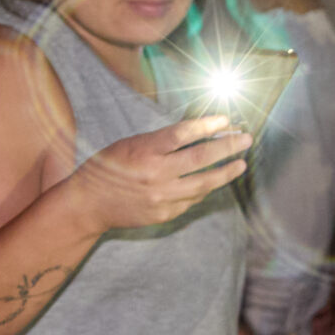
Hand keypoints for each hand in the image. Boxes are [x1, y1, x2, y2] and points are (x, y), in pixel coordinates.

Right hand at [68, 116, 248, 231]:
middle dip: (227, 148)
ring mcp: (161, 198)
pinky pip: (192, 200)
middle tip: (245, 139)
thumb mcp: (131, 144)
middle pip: (200, 159)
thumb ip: (162, 141)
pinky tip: (214, 181)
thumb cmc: (109, 167)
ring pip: (203, 184)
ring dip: (225, 173)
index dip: (206, 125)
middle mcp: (155, 175)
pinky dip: (204, 188)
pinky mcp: (165, 214)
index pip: (182, 134)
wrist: (88, 205)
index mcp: (144, 152)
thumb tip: (199, 132)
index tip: (225, 119)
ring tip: (240, 164)